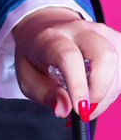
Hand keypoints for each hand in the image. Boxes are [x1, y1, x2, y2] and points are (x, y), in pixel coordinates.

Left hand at [13, 6, 120, 120]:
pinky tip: (96, 89)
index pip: (69, 57)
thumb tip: (65, 108)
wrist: (43, 29)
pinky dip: (113, 87)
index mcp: (51, 37)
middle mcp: (79, 30)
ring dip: (106, 93)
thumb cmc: (34, 56)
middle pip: (104, 56)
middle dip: (101, 90)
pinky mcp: (116, 39)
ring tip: (85, 99)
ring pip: (117, 65)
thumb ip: (44, 94)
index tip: (80, 110)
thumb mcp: (28, 78)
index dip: (78, 86)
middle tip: (85, 109)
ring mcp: (101, 32)